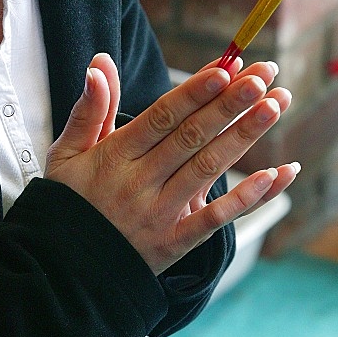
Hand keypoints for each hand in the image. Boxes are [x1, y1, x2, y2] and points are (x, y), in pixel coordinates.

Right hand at [45, 55, 298, 274]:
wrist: (63, 273)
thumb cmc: (69, 205)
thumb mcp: (67, 154)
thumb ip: (89, 109)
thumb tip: (99, 63)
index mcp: (115, 156)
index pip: (162, 117)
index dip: (194, 92)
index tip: (225, 68)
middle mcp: (140, 182)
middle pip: (192, 136)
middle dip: (231, 103)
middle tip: (265, 76)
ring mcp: (160, 214)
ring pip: (208, 168)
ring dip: (245, 136)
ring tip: (275, 106)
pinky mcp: (174, 243)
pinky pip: (214, 219)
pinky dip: (246, 198)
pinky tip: (274, 174)